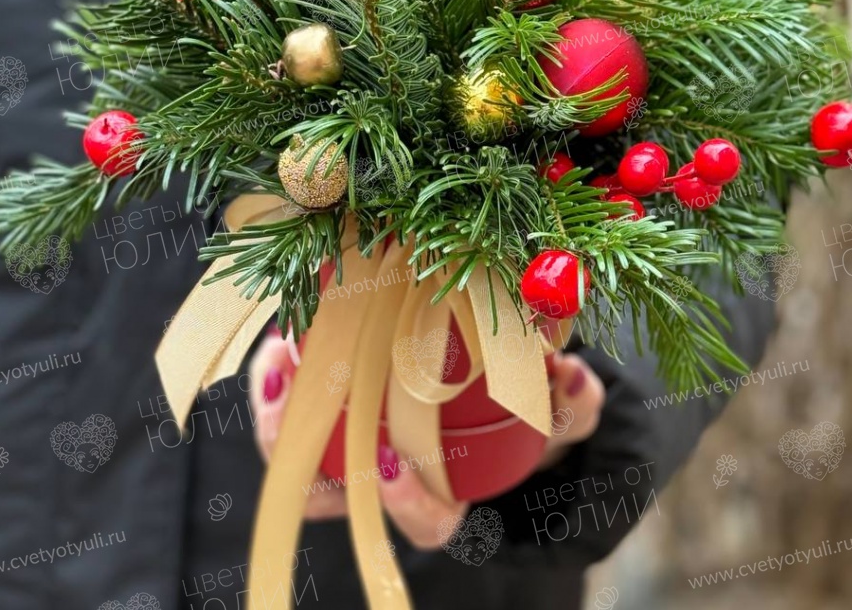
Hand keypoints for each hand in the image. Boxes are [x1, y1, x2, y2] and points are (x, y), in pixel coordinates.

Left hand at [247, 334, 605, 544]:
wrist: (500, 395)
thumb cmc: (526, 413)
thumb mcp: (558, 409)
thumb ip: (571, 402)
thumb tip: (569, 375)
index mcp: (448, 496)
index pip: (429, 520)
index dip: (408, 503)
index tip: (391, 466)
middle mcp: (393, 481)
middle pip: (335, 493)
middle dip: (303, 458)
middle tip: (300, 400)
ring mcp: (358, 448)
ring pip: (302, 450)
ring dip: (282, 411)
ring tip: (281, 357)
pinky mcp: (337, 406)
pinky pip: (299, 402)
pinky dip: (288, 370)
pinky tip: (288, 330)